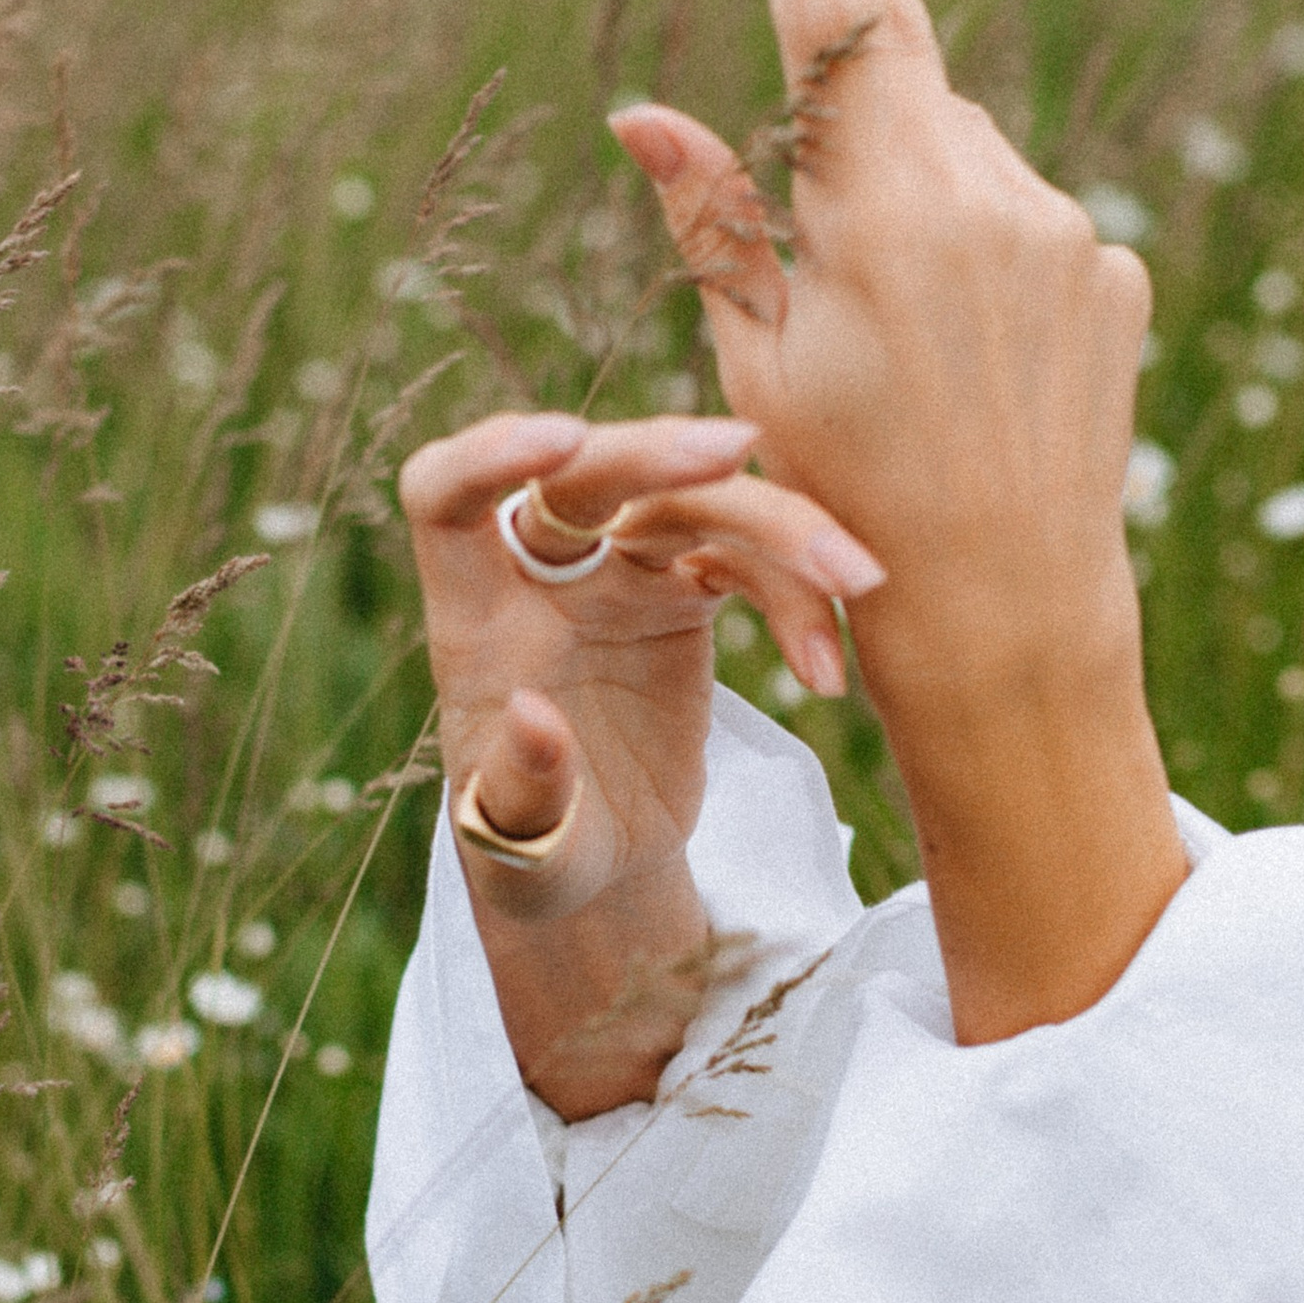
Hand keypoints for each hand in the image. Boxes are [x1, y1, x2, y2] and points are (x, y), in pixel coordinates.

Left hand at [399, 407, 882, 1112]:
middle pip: (586, 475)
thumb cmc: (533, 850)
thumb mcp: (518, 846)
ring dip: (778, 526)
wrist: (595, 861)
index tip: (557, 441)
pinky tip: (827, 674)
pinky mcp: (683, 594)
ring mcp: (615, 573)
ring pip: (691, 503)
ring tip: (857, 581)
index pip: (446, 496)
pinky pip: (748, 561)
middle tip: (734, 450)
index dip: (488, 456)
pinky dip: (799, 600)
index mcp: (473, 614)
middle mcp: (540, 574)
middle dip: (655, 453)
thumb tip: (532, 718)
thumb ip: (524, 790)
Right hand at [610, 0, 1184, 1040]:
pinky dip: (969, 257)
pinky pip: (1019, 224)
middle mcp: (994, 195)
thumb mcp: (754, 369)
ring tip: (890, 347)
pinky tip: (958, 369)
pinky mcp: (1116, 274)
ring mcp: (1070, 234)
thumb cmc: (849, 513)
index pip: (839, 14)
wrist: (1014, 629)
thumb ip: (714, 220)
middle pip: (897, 81)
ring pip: (956, 159)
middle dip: (846, 52)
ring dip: (904, 200)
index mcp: (886, 209)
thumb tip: (644, 112)